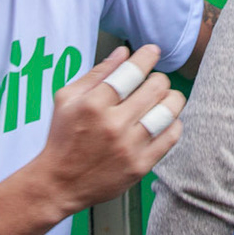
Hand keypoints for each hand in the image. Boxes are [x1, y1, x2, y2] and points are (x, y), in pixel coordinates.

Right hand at [31, 45, 184, 215]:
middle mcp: (113, 125)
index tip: (152, 51)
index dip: (146, 57)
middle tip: (152, 82)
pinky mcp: (140, 166)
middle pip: (155, 88)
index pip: (130, 72)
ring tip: (163, 99)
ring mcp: (129, 147)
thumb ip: (97, 74)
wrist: (60, 183)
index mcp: (93, 105)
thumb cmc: (63, 138)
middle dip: (157, 78)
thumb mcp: (67, 99)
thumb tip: (124, 52)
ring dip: (171, 98)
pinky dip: (173, 123)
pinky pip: (171, 137)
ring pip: (168, 111)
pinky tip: (163, 121)